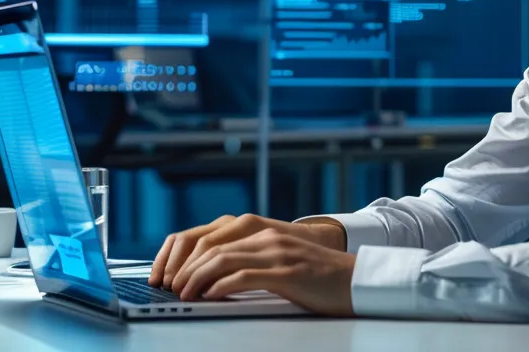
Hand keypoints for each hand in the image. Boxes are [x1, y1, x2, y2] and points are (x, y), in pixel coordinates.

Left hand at [172, 227, 355, 315]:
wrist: (356, 279)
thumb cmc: (319, 276)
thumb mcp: (281, 259)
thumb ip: (253, 260)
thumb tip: (215, 277)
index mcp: (262, 232)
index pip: (211, 238)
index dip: (186, 256)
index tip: (172, 274)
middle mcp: (267, 237)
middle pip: (211, 247)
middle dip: (185, 269)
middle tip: (172, 287)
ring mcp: (277, 253)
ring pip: (223, 259)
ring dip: (197, 279)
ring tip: (185, 295)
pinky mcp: (286, 273)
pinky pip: (244, 276)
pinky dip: (220, 287)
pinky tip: (210, 297)